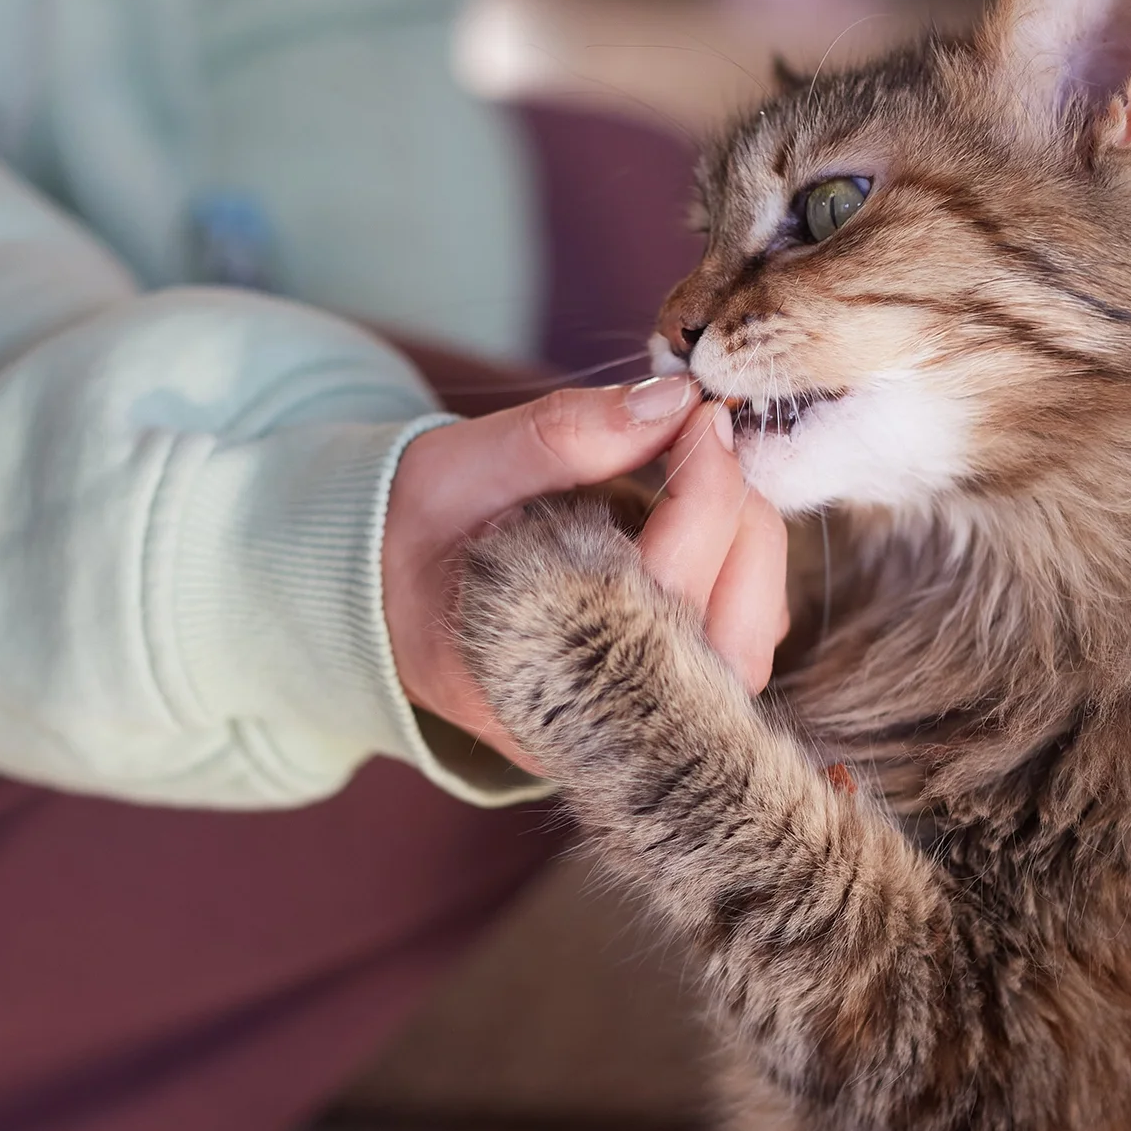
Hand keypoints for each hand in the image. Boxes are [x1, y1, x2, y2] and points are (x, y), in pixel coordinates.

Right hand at [385, 378, 791, 773]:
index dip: (703, 485)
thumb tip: (673, 400)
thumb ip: (564, 435)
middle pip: (731, 634)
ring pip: (748, 651)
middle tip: (708, 438)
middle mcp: (591, 723)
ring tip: (707, 481)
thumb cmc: (416, 533)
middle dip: (740, 517)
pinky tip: (699, 528)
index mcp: (534, 664)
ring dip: (749, 552)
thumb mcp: (463, 467)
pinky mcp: (654, 712)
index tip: (697, 411)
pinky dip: (740, 579)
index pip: (664, 583)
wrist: (381, 599)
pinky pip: (735, 651)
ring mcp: (628, 730)